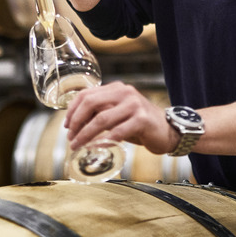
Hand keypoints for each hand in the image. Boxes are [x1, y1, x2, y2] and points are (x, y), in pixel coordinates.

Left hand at [63, 81, 178, 154]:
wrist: (169, 131)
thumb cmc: (140, 125)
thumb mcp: (118, 115)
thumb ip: (101, 114)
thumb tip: (75, 125)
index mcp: (116, 88)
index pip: (86, 94)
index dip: (72, 110)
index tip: (66, 126)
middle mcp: (124, 92)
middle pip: (91, 103)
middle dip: (76, 122)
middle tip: (71, 138)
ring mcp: (134, 105)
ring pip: (102, 119)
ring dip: (86, 134)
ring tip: (78, 146)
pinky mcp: (142, 120)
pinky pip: (118, 131)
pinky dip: (104, 141)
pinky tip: (96, 148)